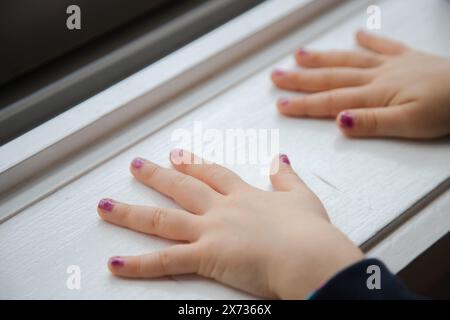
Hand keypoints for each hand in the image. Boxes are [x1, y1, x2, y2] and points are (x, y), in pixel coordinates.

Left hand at [97, 150, 362, 298]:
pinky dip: (138, 265)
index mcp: (244, 196)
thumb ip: (287, 179)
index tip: (180, 154)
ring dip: (130, 213)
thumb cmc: (310, 233)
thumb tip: (281, 160)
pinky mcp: (207, 255)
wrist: (310, 255)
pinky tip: (114, 264)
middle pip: (182, 188)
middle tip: (136, 165)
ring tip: (104, 206)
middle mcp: (221, 209)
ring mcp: (211, 231)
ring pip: (162, 220)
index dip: (195, 163)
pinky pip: (166, 261)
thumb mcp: (302, 198)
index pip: (213, 175)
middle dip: (157, 176)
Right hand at [271, 31, 449, 138]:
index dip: (303, 104)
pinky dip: (368, 40)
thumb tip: (339, 121)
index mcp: (375, 94)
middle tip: (276, 77)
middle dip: (301, 79)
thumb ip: (372, 123)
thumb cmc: (446, 107)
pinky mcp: (406, 59)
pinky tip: (357, 35)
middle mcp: (377, 76)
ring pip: (348, 60)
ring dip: (322, 58)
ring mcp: (390, 65)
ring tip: (299, 55)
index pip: (330, 100)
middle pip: (330, 77)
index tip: (281, 106)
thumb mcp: (409, 124)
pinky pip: (383, 46)